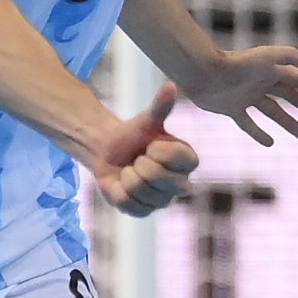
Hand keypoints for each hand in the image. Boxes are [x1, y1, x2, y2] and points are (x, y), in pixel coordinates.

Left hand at [92, 82, 197, 214]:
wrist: (109, 151)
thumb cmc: (133, 134)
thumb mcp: (146, 120)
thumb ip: (161, 107)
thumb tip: (171, 86)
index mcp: (188, 161)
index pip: (174, 158)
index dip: (156, 149)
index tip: (151, 144)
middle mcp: (182, 184)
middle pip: (157, 177)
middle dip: (139, 163)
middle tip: (139, 159)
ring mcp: (163, 201)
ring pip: (140, 190)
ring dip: (126, 176)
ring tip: (130, 171)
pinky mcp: (144, 212)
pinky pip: (128, 204)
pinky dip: (118, 191)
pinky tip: (122, 184)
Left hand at [185, 44, 297, 143]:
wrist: (205, 73)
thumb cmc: (239, 63)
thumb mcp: (270, 56)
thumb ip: (292, 57)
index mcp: (272, 70)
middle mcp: (262, 83)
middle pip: (289, 97)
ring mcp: (248, 97)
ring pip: (274, 112)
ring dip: (289, 123)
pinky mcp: (232, 109)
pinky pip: (249, 124)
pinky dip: (259, 133)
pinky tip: (270, 143)